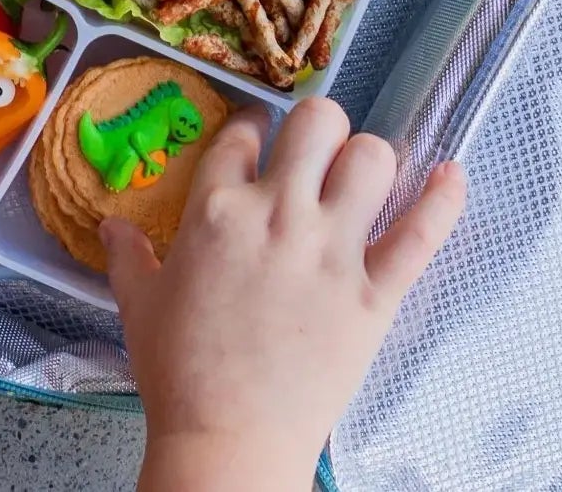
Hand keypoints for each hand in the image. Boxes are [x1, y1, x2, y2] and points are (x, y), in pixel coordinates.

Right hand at [104, 98, 466, 491]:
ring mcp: (332, 252)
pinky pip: (422, 232)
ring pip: (372, 159)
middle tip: (314, 153)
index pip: (242, 134)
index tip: (258, 140)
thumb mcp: (140, 305)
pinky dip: (443, 198)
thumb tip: (111, 226)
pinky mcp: (375, 293)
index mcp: (216, 211)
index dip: (251, 129)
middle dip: (318, 127)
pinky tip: (449, 174)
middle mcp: (279, 216)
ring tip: (361, 178)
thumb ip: (129, 256)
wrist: (230, 440)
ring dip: (369, 158)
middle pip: (317, 122)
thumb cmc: (179, 373)